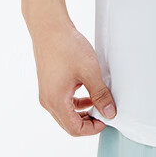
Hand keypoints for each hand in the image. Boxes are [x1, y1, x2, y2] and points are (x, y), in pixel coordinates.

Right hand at [30, 17, 116, 135]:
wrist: (49, 27)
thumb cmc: (66, 47)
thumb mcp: (90, 72)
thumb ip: (100, 95)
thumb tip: (109, 113)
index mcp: (56, 102)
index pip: (75, 129)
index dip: (93, 129)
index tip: (106, 119)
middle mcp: (48, 101)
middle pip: (69, 124)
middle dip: (88, 122)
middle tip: (104, 112)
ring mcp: (46, 93)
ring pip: (65, 113)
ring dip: (82, 111)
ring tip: (98, 102)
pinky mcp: (47, 84)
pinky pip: (62, 101)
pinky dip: (75, 101)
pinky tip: (87, 91)